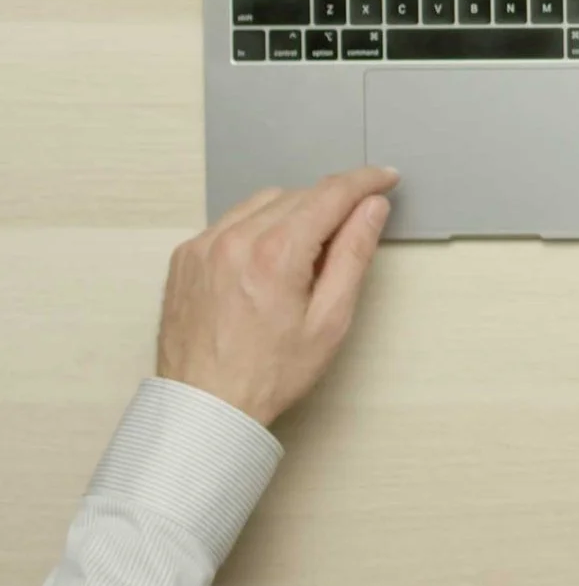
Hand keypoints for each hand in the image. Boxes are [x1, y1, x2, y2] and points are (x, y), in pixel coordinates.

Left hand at [156, 167, 398, 425]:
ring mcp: (203, 245)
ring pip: (264, 202)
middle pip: (299, 195)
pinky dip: (257, 227)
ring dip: (293, 213)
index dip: (365, 181)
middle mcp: (234, 239)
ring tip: (305, 254)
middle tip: (349, 234)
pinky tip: (267, 260)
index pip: (330, 194)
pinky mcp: (185, 256)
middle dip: (330, 204)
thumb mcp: (330, 320)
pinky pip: (231, 221)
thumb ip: (354, 254)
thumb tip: (371, 208)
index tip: (385, 178)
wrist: (205, 406)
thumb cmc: (269, 374)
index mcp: (275, 254)